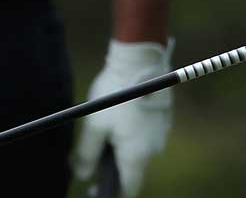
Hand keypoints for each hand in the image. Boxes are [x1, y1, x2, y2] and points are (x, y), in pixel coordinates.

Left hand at [72, 39, 173, 194]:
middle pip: (133, 170)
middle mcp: (154, 149)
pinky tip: (120, 115)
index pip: (128, 189)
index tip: (93, 188)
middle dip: (112, 165)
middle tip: (93, 150)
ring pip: (139, 151)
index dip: (110, 192)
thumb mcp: (94, 125)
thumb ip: (87, 155)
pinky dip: (132, 133)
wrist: (140, 60)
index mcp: (137, 156)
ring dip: (122, 147)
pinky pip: (146, 135)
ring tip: (105, 127)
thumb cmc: (114, 94)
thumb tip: (82, 176)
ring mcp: (161, 134)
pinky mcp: (163, 120)